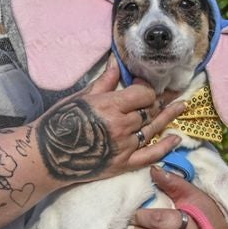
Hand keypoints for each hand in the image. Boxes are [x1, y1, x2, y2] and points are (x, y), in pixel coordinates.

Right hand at [38, 62, 186, 184]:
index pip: (143, 94)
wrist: (46, 156)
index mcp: (111, 106)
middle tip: (166, 94)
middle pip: (149, 111)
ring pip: (153, 129)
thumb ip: (103, 82)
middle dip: (157, 101)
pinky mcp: (123, 164)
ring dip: (168, 117)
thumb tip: (116, 64)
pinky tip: (176, 138)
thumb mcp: (80, 98)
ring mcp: (125, 147)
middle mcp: (122, 126)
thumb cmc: (59, 123)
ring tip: (181, 106)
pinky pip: (151, 155)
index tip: (142, 85)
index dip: (146, 88)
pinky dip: (165, 146)